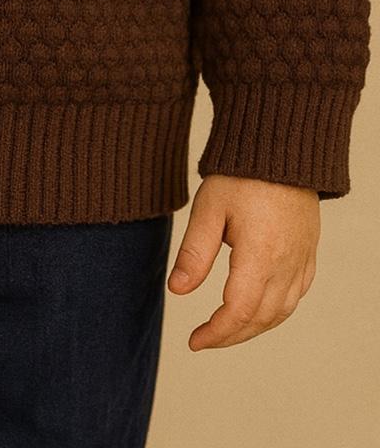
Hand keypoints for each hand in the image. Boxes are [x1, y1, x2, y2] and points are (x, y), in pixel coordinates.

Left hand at [167, 173, 319, 348]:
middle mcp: (287, 263)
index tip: (194, 341)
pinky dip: (276, 311)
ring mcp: (302, 259)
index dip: (216, 333)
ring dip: (253, 327)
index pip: (239, 312)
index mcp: (261, 255)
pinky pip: (296, 295)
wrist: (283, 146)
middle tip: (204, 338)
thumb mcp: (209, 208)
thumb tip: (177, 291)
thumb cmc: (242, 173)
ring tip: (226, 329)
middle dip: (231, 336)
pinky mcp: (309, 251)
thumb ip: (194, 252)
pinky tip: (259, 309)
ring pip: (282, 311)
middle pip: (261, 319)